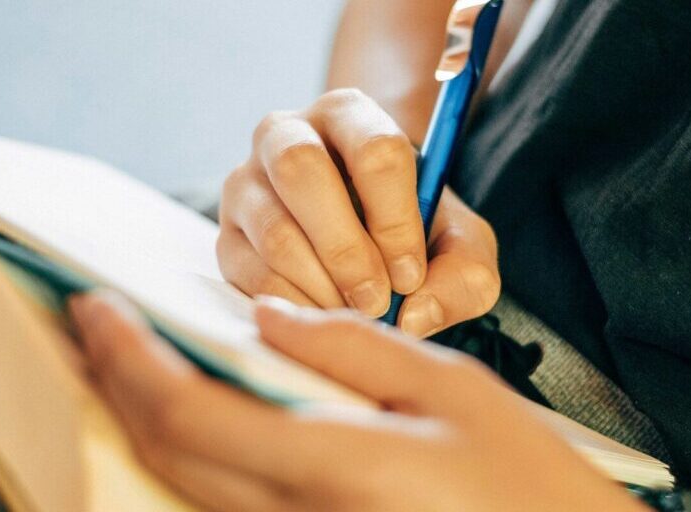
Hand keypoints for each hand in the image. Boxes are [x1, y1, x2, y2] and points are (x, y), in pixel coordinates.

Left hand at [69, 291, 646, 511]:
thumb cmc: (522, 476)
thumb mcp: (449, 388)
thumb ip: (350, 347)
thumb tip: (267, 318)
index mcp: (329, 466)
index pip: (187, 410)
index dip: (127, 356)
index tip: (97, 305)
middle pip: (166, 450)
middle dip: (115, 381)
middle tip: (94, 325)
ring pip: (182, 480)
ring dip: (142, 414)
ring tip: (129, 357)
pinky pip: (220, 500)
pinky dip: (188, 448)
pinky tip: (192, 410)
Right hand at [217, 88, 499, 337]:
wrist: (363, 237)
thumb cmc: (414, 232)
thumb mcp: (460, 247)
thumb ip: (465, 276)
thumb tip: (414, 314)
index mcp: (351, 115)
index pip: (374, 150)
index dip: (396, 220)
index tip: (410, 275)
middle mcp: (286, 133)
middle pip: (302, 169)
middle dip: (345, 248)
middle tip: (376, 300)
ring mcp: (246, 182)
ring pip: (274, 229)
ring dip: (320, 284)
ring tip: (354, 312)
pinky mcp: (226, 234)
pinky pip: (249, 271)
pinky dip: (293, 304)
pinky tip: (324, 316)